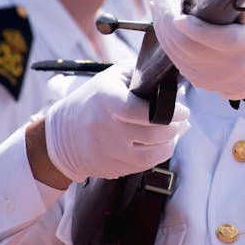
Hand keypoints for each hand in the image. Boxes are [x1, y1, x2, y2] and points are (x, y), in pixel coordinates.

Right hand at [44, 64, 189, 183]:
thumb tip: (176, 88)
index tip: (183, 110)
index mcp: (107, 99)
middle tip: (180, 121)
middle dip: (174, 128)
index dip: (169, 112)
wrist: (61, 135)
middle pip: (153, 135)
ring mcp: (108, 151)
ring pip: (152, 155)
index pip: (141, 110)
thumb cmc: (94, 100)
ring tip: (173, 133)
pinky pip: (143, 166)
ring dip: (170, 144)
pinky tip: (161, 145)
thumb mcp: (111, 77)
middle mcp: (106, 127)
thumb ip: (143, 76)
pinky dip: (157, 156)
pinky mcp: (111, 168)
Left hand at [150, 0, 244, 99]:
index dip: (193, 27)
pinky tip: (162, 23)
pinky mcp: (198, 81)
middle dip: (168, 19)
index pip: (215, 38)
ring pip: (176, 52)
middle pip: (187, 44)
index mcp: (244, 44)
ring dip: (162, 27)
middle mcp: (226, 64)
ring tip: (158, 5)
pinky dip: (165, 39)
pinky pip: (174, 59)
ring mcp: (210, 76)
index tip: (178, 8)